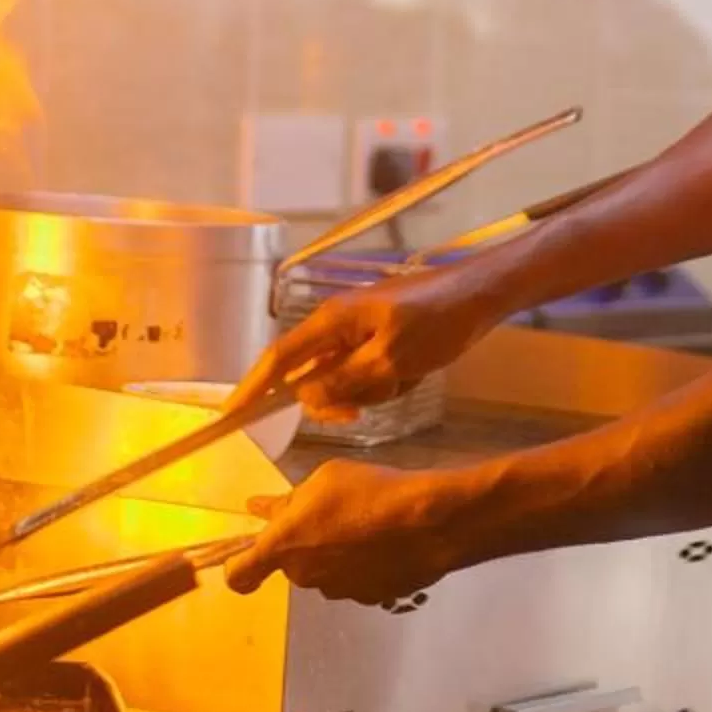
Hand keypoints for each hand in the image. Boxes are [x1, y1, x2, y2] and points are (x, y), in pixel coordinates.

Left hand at [224, 463, 468, 604]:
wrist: (429, 523)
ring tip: (365, 522)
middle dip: (303, 541)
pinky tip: (385, 540)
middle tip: (330, 511)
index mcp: (285, 546)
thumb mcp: (324, 479)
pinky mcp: (370, 598)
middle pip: (292, 563)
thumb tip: (261, 509)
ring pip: (325, 570)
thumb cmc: (368, 491)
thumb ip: (289, 501)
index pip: (239, 575)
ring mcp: (339, 591)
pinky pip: (355, 578)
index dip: (237, 567)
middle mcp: (306, 577)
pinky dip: (362, 563)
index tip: (247, 554)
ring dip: (334, 552)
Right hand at [234, 263, 506, 420]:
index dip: (252, 387)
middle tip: (368, 402)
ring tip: (407, 372)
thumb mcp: (392, 358)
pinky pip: (370, 377)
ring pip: (345, 382)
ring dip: (373, 390)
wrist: (481, 296)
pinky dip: (391, 382)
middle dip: (339, 396)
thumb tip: (306, 397)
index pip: (279, 358)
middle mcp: (338, 327)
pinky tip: (417, 369)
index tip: (230, 415)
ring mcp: (359, 334)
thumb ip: (346, 380)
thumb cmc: (437, 320)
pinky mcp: (380, 342)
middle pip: (313, 378)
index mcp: (332, 321)